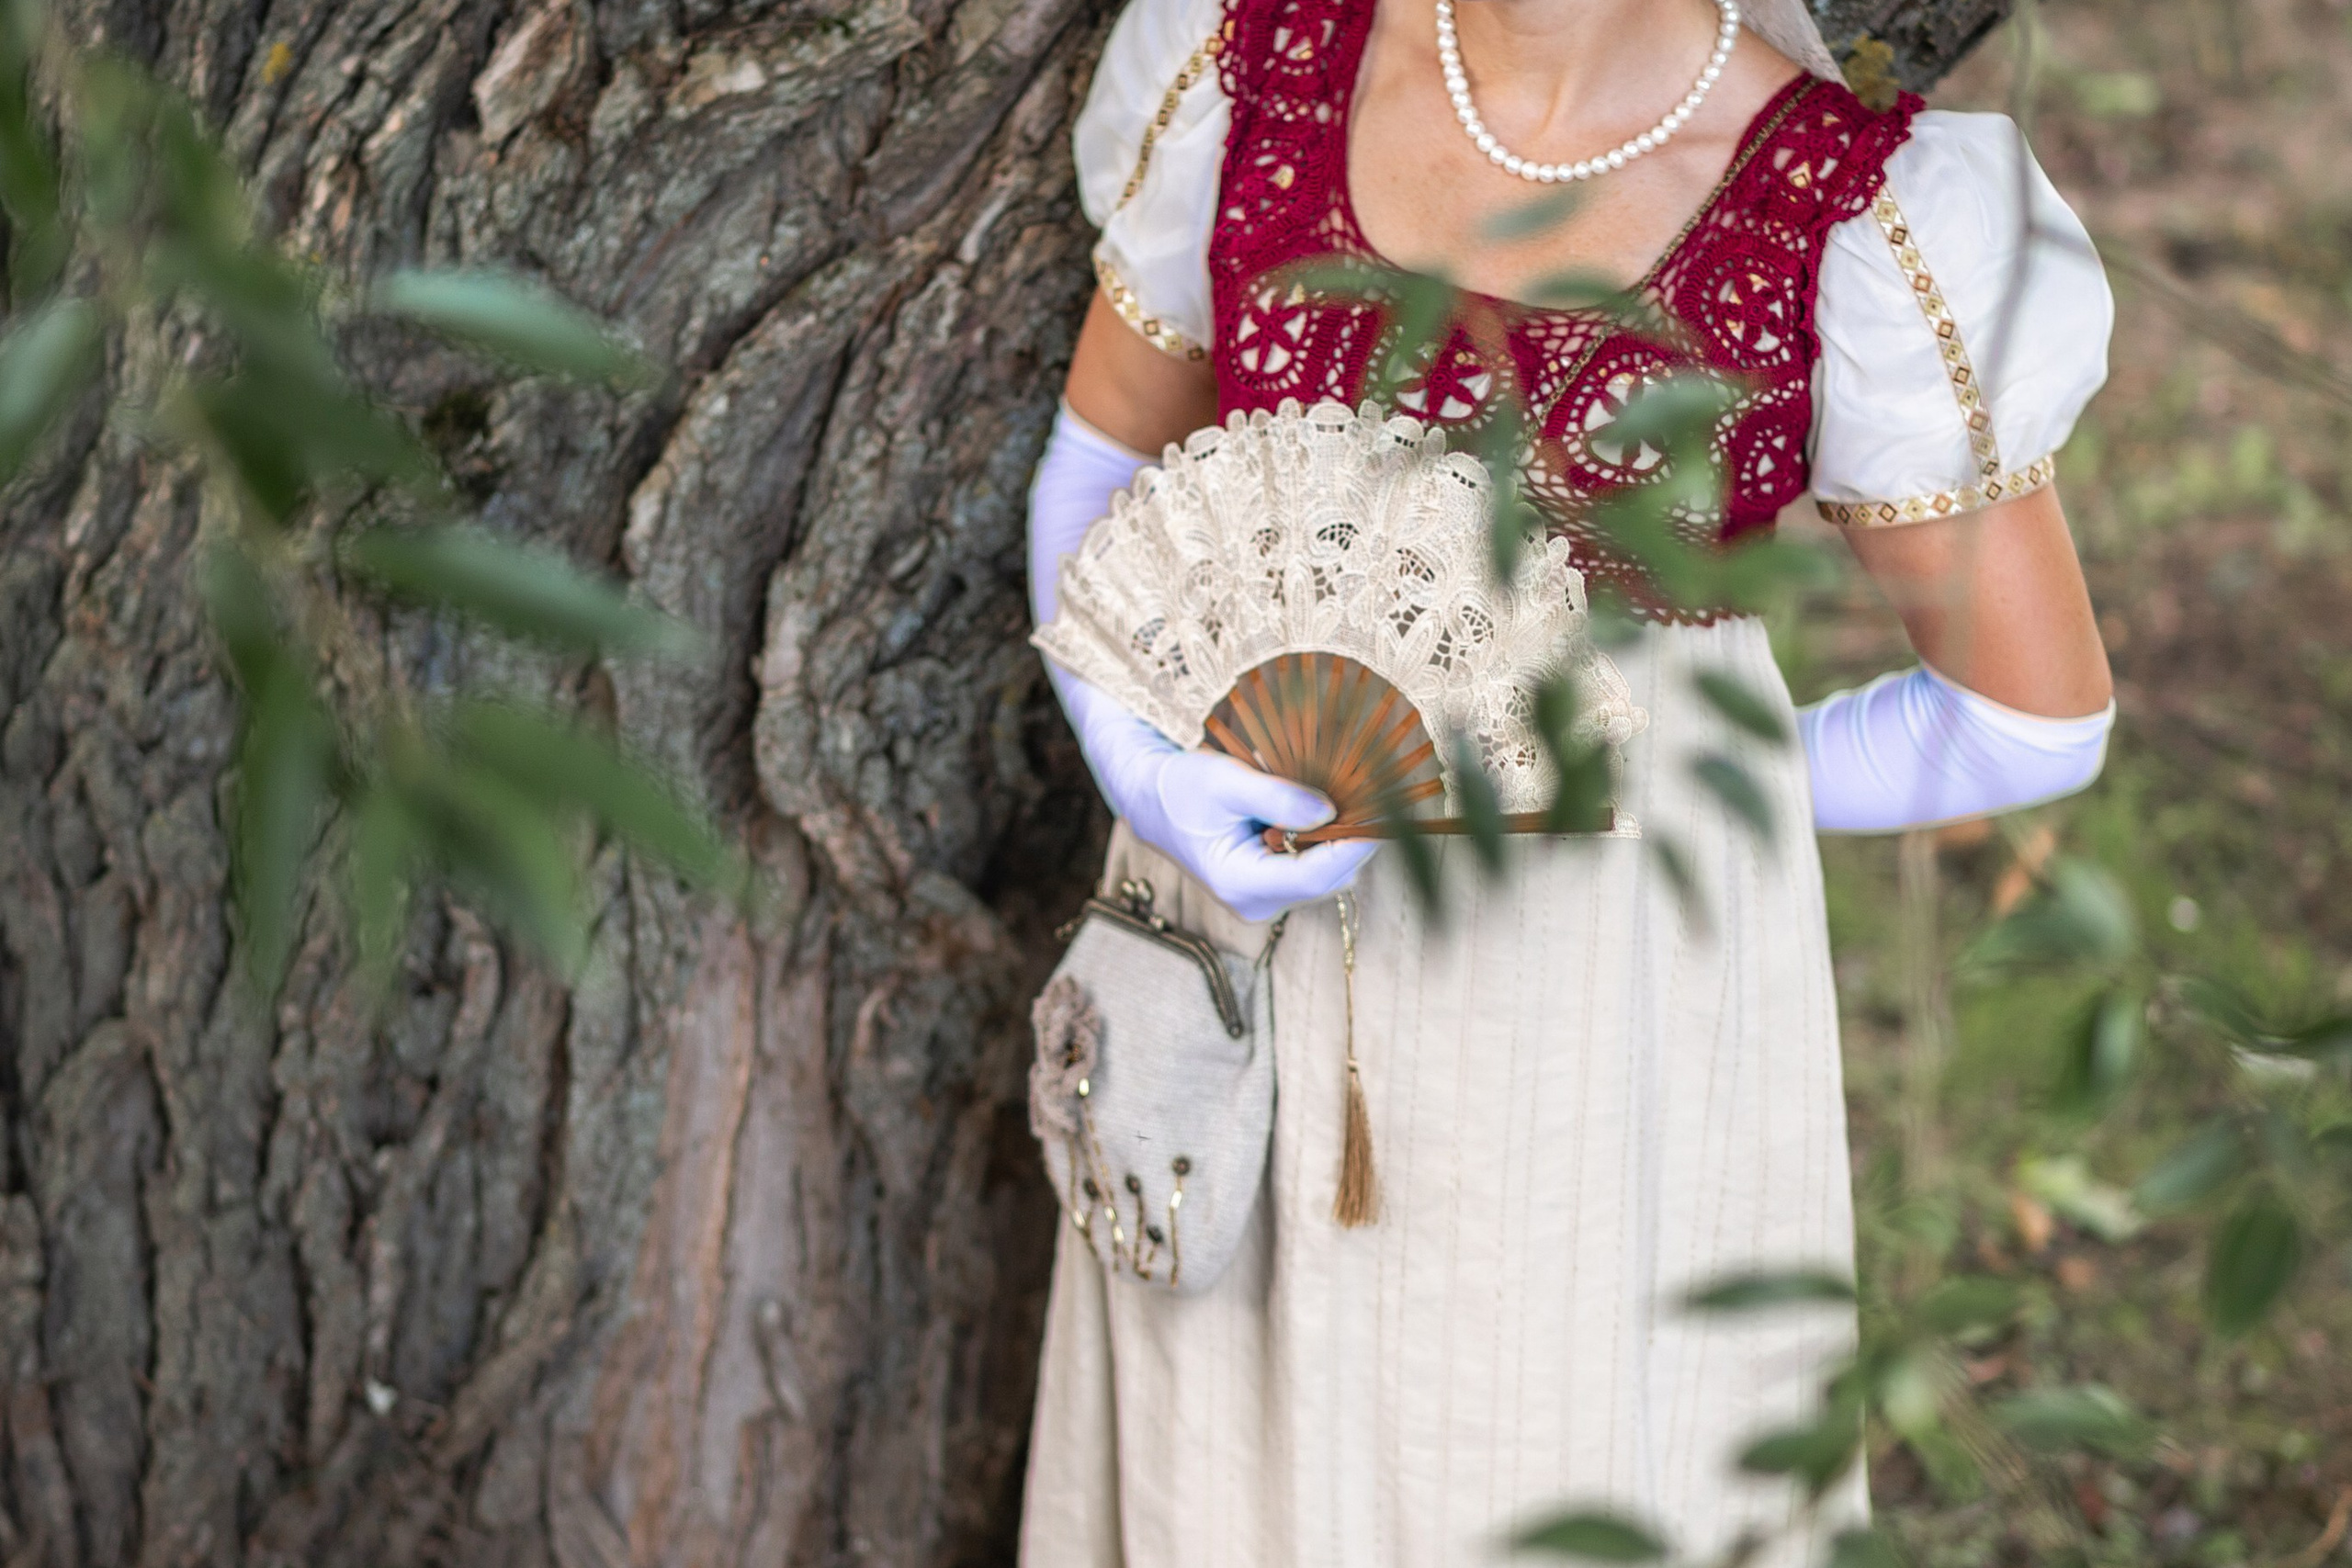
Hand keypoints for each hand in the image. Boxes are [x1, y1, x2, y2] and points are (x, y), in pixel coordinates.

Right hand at [1126, 748, 1378, 923]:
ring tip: (1348, 795)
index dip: (1355, 846)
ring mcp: (1267, 897)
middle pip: (1329, 877)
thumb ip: (1278, 797)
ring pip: (1327, 872)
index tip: (1386, 814)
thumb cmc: (1181, 788)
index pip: (1315, 875)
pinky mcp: (1273, 884)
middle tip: (1376, 794)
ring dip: (1342, 837)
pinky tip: (1326, 807)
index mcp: (1240, 884)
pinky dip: (1326, 838)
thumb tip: (1331, 811)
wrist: (1154, 802)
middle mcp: (1258, 902)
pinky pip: (1314, 864)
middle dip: (1354, 838)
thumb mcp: (1225, 781)